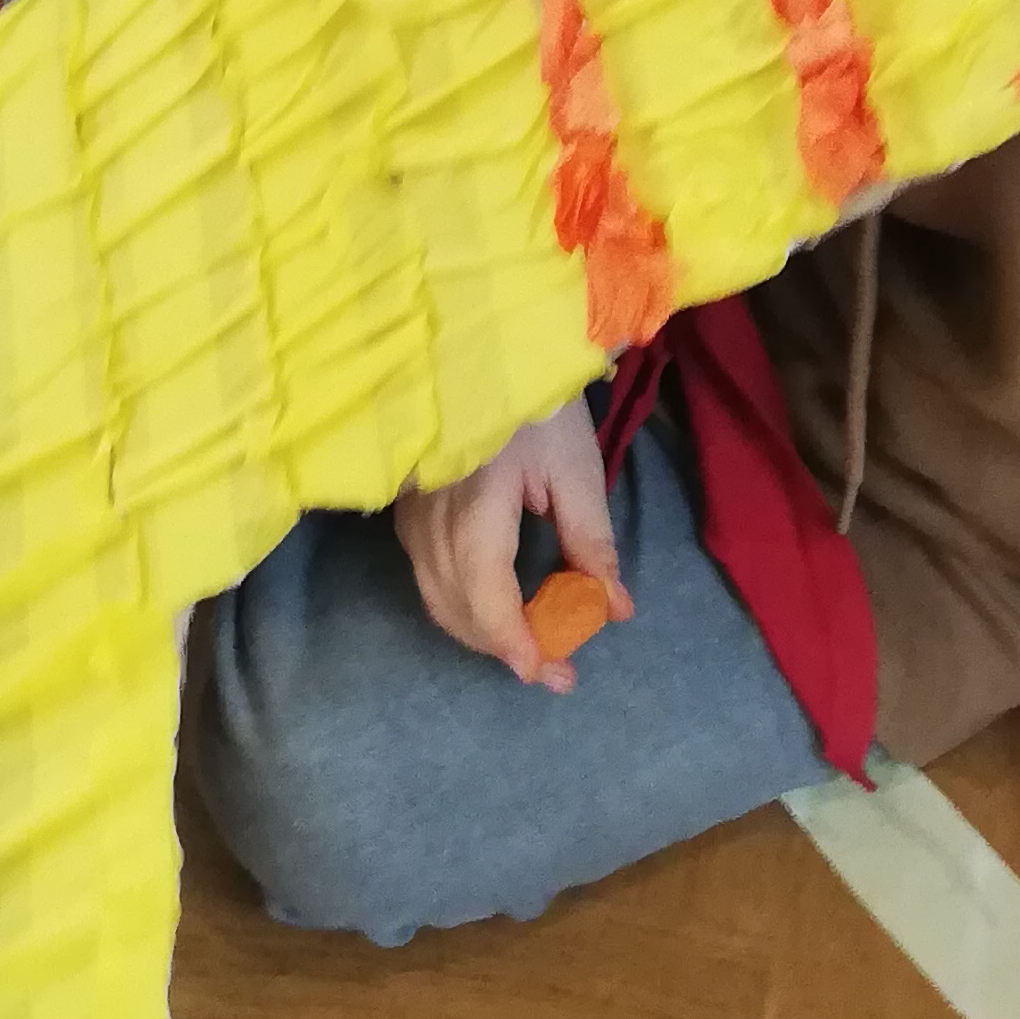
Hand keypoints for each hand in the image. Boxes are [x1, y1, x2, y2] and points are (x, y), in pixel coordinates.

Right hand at [393, 399, 631, 693]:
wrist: (481, 343)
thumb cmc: (536, 400)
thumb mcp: (576, 466)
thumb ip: (591, 541)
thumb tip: (613, 609)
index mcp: (473, 508)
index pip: (485, 600)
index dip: (516, 645)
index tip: (553, 675)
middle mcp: (429, 520)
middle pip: (458, 609)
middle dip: (507, 647)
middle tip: (558, 668)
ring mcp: (410, 514)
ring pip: (437, 596)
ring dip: (482, 630)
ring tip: (534, 643)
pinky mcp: (406, 506)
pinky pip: (427, 574)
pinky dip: (462, 603)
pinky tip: (496, 604)